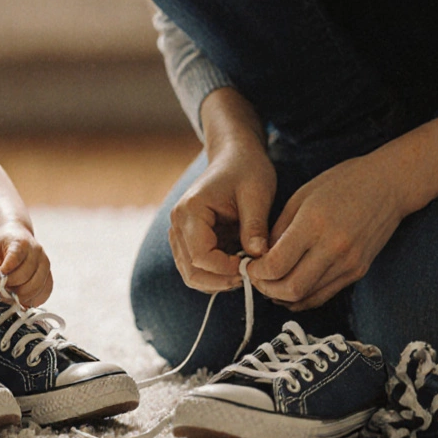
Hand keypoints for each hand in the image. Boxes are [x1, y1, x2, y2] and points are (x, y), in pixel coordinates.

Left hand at [0, 222, 52, 306]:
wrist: (15, 237)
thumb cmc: (0, 247)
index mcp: (20, 243)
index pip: (14, 260)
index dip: (4, 274)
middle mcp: (36, 251)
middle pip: (25, 276)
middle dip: (10, 287)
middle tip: (0, 290)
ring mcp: (45, 263)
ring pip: (36, 286)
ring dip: (21, 296)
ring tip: (10, 293)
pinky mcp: (49, 275)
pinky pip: (45, 292)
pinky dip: (33, 300)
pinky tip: (22, 298)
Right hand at [168, 138, 275, 292]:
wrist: (235, 156)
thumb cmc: (246, 169)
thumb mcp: (257, 194)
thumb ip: (255, 227)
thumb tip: (258, 257)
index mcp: (191, 210)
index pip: (200, 256)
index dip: (225, 269)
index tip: (251, 266)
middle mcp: (178, 223)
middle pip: (191, 270)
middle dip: (220, 281)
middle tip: (248, 278)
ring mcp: (180, 232)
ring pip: (191, 273)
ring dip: (217, 281)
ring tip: (244, 272)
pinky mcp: (188, 239)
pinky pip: (196, 267)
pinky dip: (215, 274)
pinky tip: (237, 267)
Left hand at [247, 153, 409, 310]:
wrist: (389, 185)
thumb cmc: (342, 182)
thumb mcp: (301, 196)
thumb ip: (278, 229)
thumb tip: (260, 257)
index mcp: (314, 224)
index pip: (276, 264)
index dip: (256, 272)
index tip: (248, 265)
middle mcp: (333, 248)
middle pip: (290, 288)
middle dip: (266, 288)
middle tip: (256, 278)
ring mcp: (349, 263)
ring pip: (307, 296)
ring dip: (282, 296)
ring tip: (270, 283)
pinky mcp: (358, 271)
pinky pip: (324, 295)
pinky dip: (303, 297)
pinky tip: (290, 289)